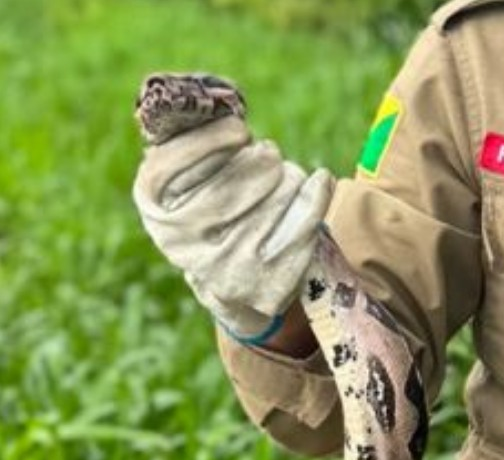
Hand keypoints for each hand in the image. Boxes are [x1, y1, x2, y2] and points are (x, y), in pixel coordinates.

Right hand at [133, 114, 331, 342]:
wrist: (238, 285)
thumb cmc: (215, 210)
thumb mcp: (192, 179)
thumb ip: (193, 139)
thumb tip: (221, 100)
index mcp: (154, 207)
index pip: (171, 163)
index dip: (208, 140)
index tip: (239, 129)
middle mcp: (183, 241)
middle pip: (236, 178)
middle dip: (261, 158)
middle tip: (268, 154)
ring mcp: (227, 264)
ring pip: (276, 193)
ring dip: (289, 175)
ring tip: (284, 176)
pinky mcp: (270, 278)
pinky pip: (305, 219)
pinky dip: (316, 193)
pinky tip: (318, 182)